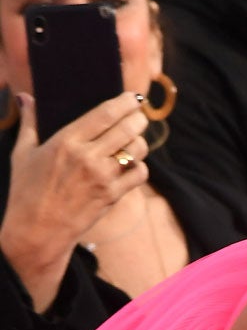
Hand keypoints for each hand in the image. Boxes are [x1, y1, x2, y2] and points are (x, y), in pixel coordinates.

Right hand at [0, 92, 149, 311]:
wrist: (35, 232)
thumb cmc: (26, 191)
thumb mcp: (23, 154)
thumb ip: (29, 122)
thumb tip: (25, 97)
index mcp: (66, 141)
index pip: (106, 113)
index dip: (125, 102)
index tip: (132, 97)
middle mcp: (87, 156)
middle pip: (129, 127)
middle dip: (139, 118)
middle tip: (139, 116)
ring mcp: (102, 176)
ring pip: (138, 149)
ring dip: (139, 142)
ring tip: (132, 141)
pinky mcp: (112, 194)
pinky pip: (140, 173)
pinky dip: (139, 167)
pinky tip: (130, 166)